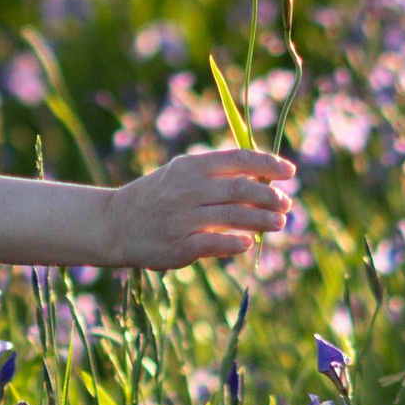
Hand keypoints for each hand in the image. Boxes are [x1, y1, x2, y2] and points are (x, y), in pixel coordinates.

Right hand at [105, 147, 297, 269]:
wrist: (115, 225)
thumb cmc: (156, 198)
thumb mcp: (180, 175)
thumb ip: (215, 175)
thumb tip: (262, 178)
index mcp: (192, 166)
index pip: (239, 158)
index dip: (268, 164)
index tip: (289, 172)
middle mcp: (189, 189)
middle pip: (242, 189)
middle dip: (270, 196)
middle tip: (286, 204)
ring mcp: (184, 218)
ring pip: (235, 217)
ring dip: (262, 221)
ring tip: (279, 223)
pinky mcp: (180, 246)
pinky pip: (216, 244)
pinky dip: (236, 243)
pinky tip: (248, 243)